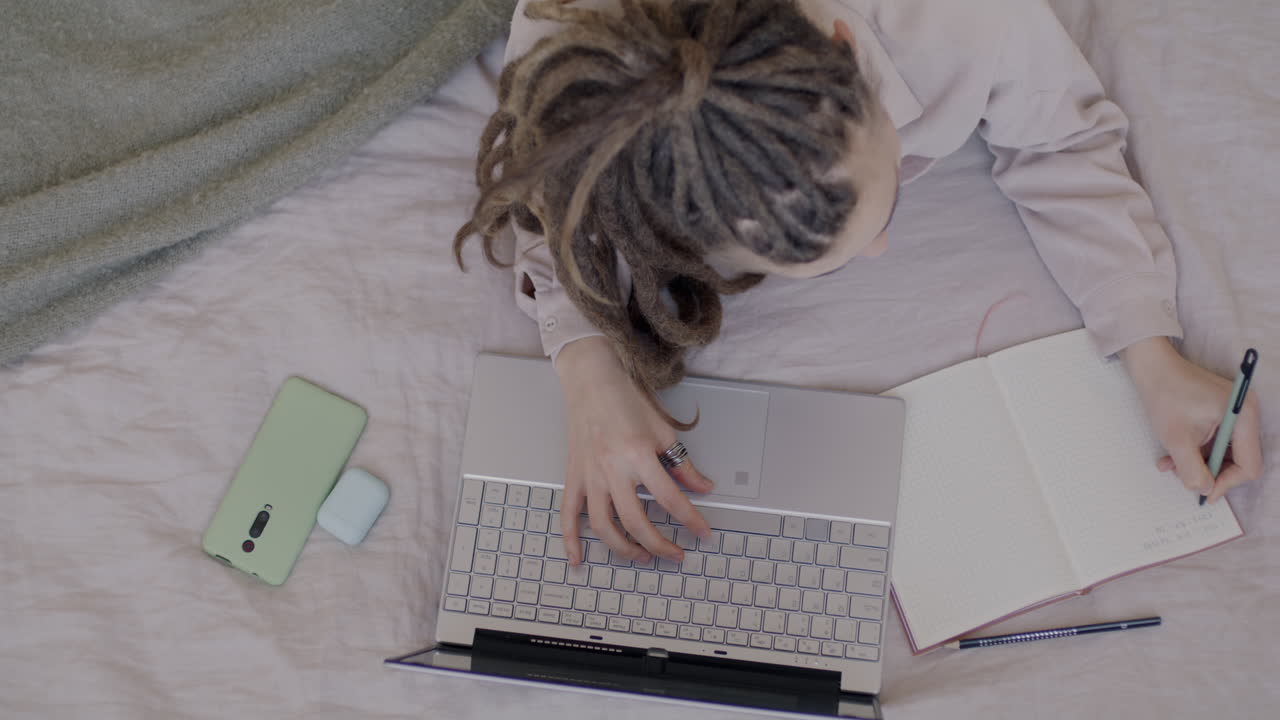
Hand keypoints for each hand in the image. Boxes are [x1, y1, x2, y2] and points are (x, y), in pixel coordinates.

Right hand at [555, 336, 712, 564]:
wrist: (591, 381)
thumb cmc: (625, 400)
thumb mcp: (662, 430)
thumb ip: (682, 464)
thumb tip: (702, 488)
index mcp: (638, 454)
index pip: (670, 498)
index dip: (691, 520)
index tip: (703, 533)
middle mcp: (612, 469)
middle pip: (636, 520)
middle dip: (659, 545)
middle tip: (675, 554)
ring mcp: (589, 475)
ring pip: (603, 525)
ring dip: (624, 548)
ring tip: (641, 556)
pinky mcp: (573, 476)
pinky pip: (568, 514)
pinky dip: (570, 540)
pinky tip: (578, 559)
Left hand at [1122, 337, 1262, 502]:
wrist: (1151, 366)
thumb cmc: (1164, 395)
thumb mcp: (1176, 439)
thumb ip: (1192, 470)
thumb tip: (1205, 491)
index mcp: (1244, 416)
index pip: (1249, 465)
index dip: (1227, 483)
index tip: (1204, 494)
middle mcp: (1247, 413)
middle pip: (1238, 460)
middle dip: (1209, 473)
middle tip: (1182, 478)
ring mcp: (1236, 412)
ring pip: (1223, 452)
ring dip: (1197, 463)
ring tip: (1169, 465)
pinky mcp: (1222, 412)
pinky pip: (1215, 440)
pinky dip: (1196, 451)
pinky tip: (1172, 456)